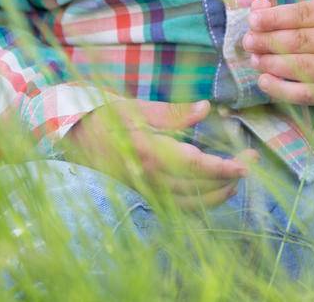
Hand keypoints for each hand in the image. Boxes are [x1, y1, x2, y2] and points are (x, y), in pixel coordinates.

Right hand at [57, 97, 259, 208]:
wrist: (62, 136)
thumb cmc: (97, 114)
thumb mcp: (132, 106)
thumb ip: (170, 112)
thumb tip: (205, 109)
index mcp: (147, 152)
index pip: (195, 166)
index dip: (224, 167)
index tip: (247, 162)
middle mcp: (146, 177)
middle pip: (198, 187)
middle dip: (229, 177)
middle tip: (251, 160)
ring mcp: (142, 189)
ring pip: (189, 202)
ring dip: (217, 193)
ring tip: (236, 178)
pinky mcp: (139, 193)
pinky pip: (174, 207)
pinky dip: (197, 204)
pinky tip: (209, 193)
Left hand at [243, 0, 313, 108]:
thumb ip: (290, 11)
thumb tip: (257, 9)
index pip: (304, 14)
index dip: (276, 17)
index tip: (253, 20)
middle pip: (301, 41)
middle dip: (269, 41)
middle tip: (248, 41)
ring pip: (303, 68)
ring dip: (272, 64)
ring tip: (254, 59)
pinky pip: (307, 94)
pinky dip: (282, 89)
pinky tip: (264, 81)